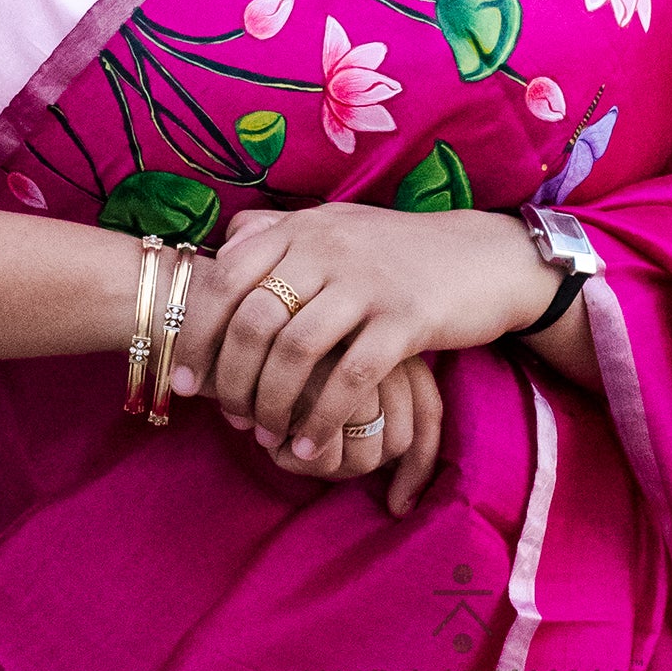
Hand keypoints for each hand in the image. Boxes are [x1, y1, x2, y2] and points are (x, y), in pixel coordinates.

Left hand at [172, 203, 563, 496]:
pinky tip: (310, 444)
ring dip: (272, 403)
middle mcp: (328, 249)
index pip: (226, 278)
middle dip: (231, 379)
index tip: (186, 379)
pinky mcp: (406, 320)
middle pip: (253, 320)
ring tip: (264, 434)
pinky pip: (351, 378)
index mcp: (302, 228)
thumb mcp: (337, 226)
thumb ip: (281, 233)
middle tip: (226, 416)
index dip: (198, 333)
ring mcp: (368, 283)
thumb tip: (224, 244)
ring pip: (296, 352)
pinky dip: (322, 418)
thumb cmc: (399, 251)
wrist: (485, 258)